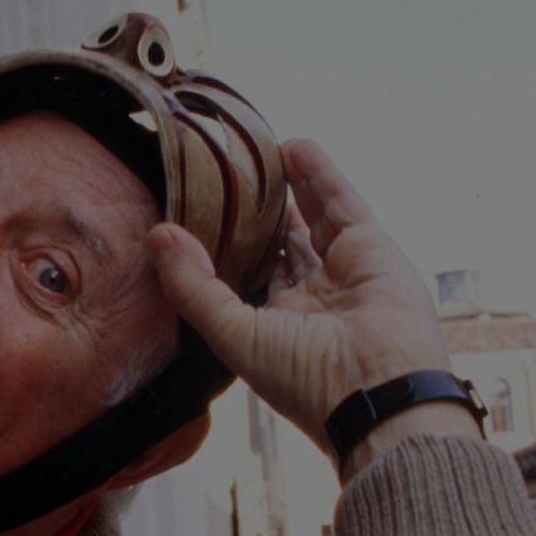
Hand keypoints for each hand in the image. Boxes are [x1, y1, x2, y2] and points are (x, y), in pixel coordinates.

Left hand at [148, 139, 475, 465]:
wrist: (377, 389)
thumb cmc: (302, 377)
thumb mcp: (232, 334)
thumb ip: (192, 286)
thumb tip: (157, 235)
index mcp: (278, 329)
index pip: (247, 279)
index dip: (225, 250)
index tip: (195, 217)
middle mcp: (312, 302)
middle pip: (280, 246)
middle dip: (258, 217)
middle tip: (231, 180)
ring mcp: (344, 273)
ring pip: (311, 220)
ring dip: (287, 188)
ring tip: (259, 155)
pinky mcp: (372, 247)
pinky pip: (342, 203)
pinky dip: (319, 175)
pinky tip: (292, 147)